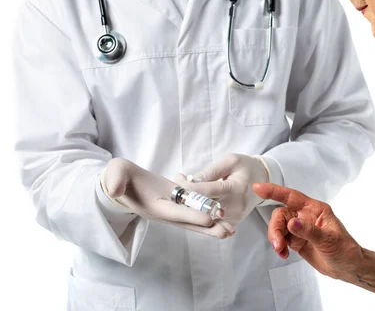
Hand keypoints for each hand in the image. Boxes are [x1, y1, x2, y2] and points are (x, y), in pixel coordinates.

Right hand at [103, 158, 234, 238]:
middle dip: (208, 227)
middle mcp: (164, 213)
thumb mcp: (115, 172)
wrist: (120, 184)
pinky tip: (224, 220)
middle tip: (228, 231)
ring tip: (231, 230)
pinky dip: (208, 218)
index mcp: (152, 205)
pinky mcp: (176, 206)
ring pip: (194, 221)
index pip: (174, 212)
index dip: (192, 215)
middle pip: (189, 222)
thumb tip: (114, 189)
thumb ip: (114, 179)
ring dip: (212, 226)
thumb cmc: (118, 176)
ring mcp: (171, 211)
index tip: (209, 218)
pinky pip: (194, 214)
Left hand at [174, 154, 268, 230]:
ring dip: (192, 208)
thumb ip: (210, 172)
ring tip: (183, 197)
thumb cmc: (245, 167)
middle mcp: (236, 206)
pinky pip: (213, 222)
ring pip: (206, 217)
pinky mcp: (234, 222)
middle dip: (186, 199)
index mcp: (235, 188)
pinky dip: (201, 214)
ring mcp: (236, 217)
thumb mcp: (230, 161)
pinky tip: (193, 205)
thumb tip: (190, 182)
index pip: (207, 191)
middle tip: (176, 191)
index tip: (177, 179)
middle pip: (204, 208)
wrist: (263, 179)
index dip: (189, 187)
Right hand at [252, 183, 363, 281]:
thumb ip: (309, 231)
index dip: (274, 191)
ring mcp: (300, 228)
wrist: (347, 268)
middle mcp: (305, 216)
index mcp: (315, 209)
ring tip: (281, 251)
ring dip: (276, 239)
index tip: (258, 188)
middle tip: (277, 244)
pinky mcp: (296, 240)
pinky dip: (279, 247)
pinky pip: (281, 239)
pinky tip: (284, 254)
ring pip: (278, 227)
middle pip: (281, 214)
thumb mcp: (329, 240)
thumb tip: (291, 222)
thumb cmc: (345, 250)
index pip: (291, 196)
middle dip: (275, 228)